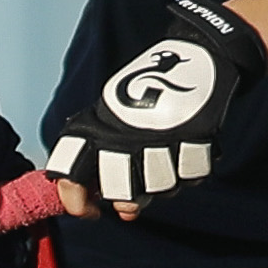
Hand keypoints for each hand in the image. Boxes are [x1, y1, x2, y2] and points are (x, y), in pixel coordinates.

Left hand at [44, 0, 267, 217]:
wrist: (197, 55)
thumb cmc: (147, 90)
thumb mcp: (114, 116)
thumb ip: (106, 162)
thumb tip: (114, 208)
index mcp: (97, 127)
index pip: (70, 175)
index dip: (75, 201)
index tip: (89, 212)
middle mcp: (126, 136)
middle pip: (121, 194)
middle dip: (128, 197)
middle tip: (135, 184)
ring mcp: (162, 138)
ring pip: (160, 190)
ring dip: (164, 180)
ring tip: (165, 154)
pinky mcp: (196, 140)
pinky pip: (191, 177)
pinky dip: (190, 167)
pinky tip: (186, 146)